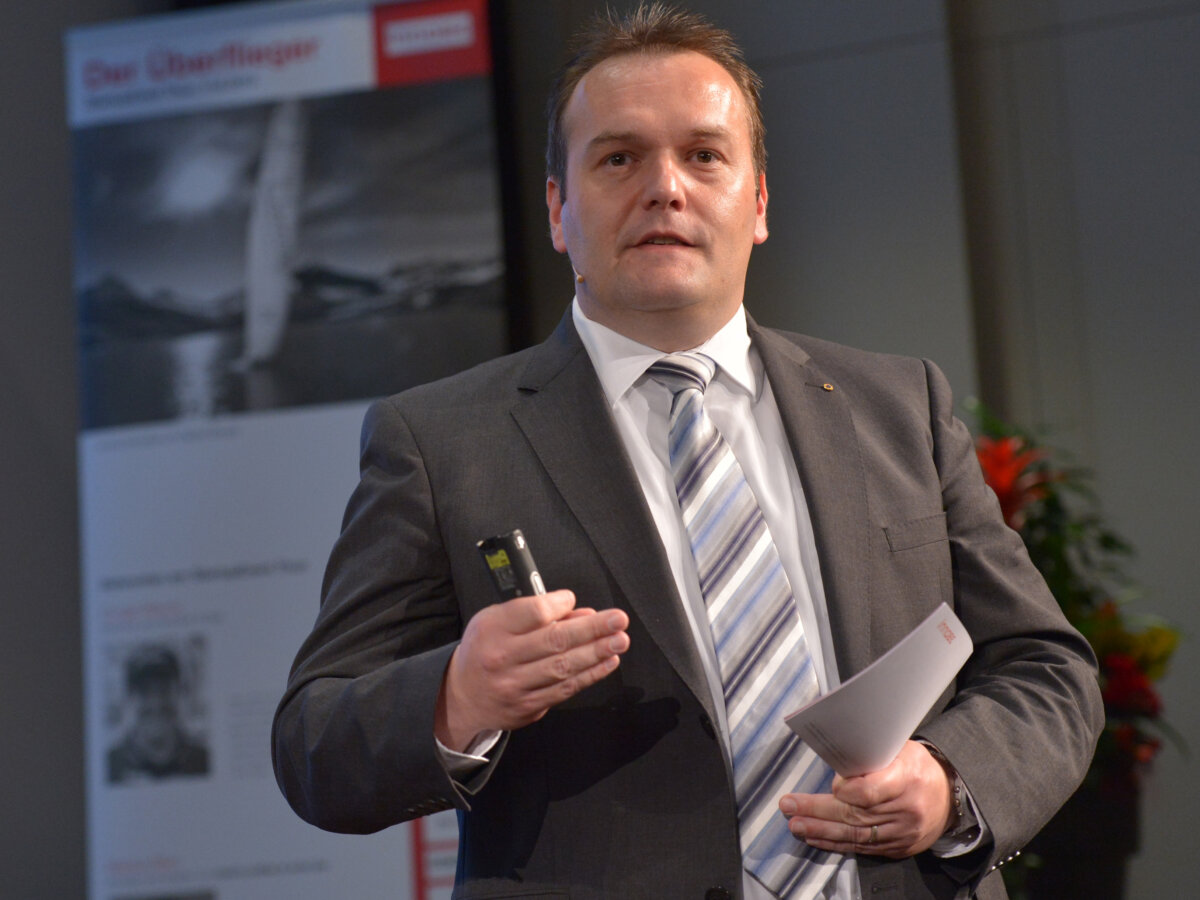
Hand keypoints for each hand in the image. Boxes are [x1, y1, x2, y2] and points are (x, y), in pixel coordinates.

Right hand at [435, 590, 629, 750]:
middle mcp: (502, 658)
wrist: (462, 696)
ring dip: (597, 653)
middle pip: (554, 641)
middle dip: (592, 630)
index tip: (574, 600)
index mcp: (492, 629)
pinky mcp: (528, 707)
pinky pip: (565, 689)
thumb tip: (580, 613)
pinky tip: (607, 662)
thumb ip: (536, 614)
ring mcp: (515, 686)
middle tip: (618, 620)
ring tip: (619, 640)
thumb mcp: (496, 621)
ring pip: (563, 668)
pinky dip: (590, 675)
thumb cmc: (484, 649)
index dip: (559, 605)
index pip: (532, 613)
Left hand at [778, 741, 953, 857]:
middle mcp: (905, 810)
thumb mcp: (900, 748)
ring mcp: (902, 833)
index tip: (832, 784)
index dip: (846, 790)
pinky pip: (863, 848)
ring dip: (821, 831)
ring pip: (855, 834)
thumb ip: (870, 754)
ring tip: (796, 825)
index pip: (870, 791)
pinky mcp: (897, 847)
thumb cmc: (918, 766)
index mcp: (907, 779)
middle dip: (817, 811)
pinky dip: (837, 843)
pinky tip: (817, 839)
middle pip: (855, 814)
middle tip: (790, 806)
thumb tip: (837, 757)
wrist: (948, 796)